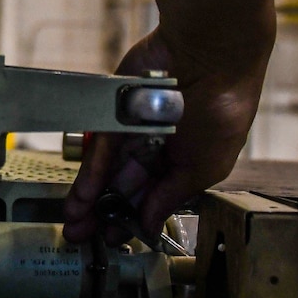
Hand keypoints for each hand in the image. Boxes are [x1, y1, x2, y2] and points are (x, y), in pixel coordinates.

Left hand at [62, 29, 268, 244]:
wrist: (210, 57)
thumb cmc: (223, 109)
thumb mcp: (204, 167)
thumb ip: (171, 197)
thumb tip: (150, 224)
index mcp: (183, 162)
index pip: (152, 197)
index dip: (133, 219)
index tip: (112, 240)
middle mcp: (157, 148)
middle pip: (124, 187)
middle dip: (102, 213)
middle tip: (81, 236)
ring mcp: (134, 130)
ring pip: (107, 171)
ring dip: (89, 199)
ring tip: (73, 224)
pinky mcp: (114, 112)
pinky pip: (100, 147)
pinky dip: (90, 173)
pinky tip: (82, 197)